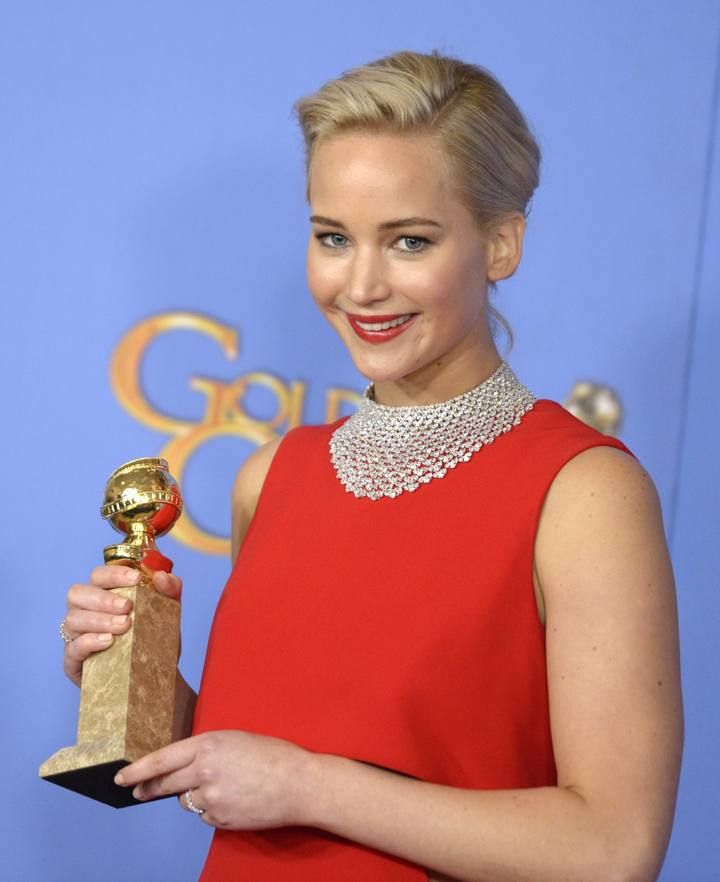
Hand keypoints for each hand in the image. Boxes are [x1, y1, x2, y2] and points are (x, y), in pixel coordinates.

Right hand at [63, 564, 181, 685]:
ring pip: (73, 619)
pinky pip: (72, 648)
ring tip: (124, 626)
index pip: (98, 575)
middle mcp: (84, 610)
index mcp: (102, 594)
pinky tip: (108, 642)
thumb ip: (170, 590)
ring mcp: (75, 635)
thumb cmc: (153, 638)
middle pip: (77, 593)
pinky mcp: (73, 661)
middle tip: (127, 607)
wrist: (155, 674)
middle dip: (103, 598)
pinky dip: (89, 641)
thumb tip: (163, 577)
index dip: (114, 574)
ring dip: (99, 619)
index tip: (136, 579)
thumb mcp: (167, 612)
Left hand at [115, 730, 315, 829]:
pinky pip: (205, 814)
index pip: (162, 759)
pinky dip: (213, 809)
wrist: (299, 783)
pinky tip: (235, 800)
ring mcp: (212, 799)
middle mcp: (205, 771)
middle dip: (148, 788)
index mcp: (209, 745)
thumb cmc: (272, 755)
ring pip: (187, 800)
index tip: (121, 777)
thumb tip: (184, 766)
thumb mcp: (235, 740)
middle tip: (137, 791)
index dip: (138, 769)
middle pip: (165, 784)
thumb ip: (207, 751)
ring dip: (194, 795)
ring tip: (224, 786)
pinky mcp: (220, 819)